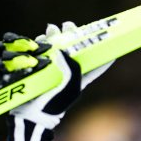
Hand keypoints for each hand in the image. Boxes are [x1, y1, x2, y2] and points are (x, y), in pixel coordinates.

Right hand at [8, 21, 112, 140]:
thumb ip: (72, 69)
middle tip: (67, 25)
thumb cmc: (54, 104)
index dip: (104, 52)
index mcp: (80, 78)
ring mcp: (52, 70)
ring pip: (55, 47)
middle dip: (72, 35)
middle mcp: (67, 72)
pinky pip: (40, 51)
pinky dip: (40, 43)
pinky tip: (39, 39)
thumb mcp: (69, 87)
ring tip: (50, 30)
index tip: (111, 38)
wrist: (30, 115)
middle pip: (74, 49)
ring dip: (53, 36)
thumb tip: (64, 50)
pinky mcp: (37, 69)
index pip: (97, 64)